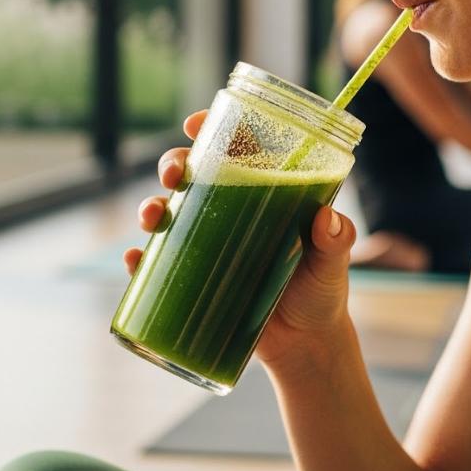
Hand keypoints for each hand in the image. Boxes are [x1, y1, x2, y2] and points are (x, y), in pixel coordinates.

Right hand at [128, 109, 359, 376]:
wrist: (305, 345)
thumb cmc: (323, 293)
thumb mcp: (332, 263)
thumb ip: (335, 241)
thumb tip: (326, 221)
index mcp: (265, 192)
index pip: (234, 148)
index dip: (212, 128)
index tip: (195, 124)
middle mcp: (231, 211)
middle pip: (193, 173)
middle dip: (173, 163)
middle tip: (174, 173)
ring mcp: (209, 244)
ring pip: (168, 212)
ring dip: (151, 207)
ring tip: (152, 218)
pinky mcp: (195, 278)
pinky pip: (158, 263)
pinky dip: (140, 259)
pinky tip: (134, 260)